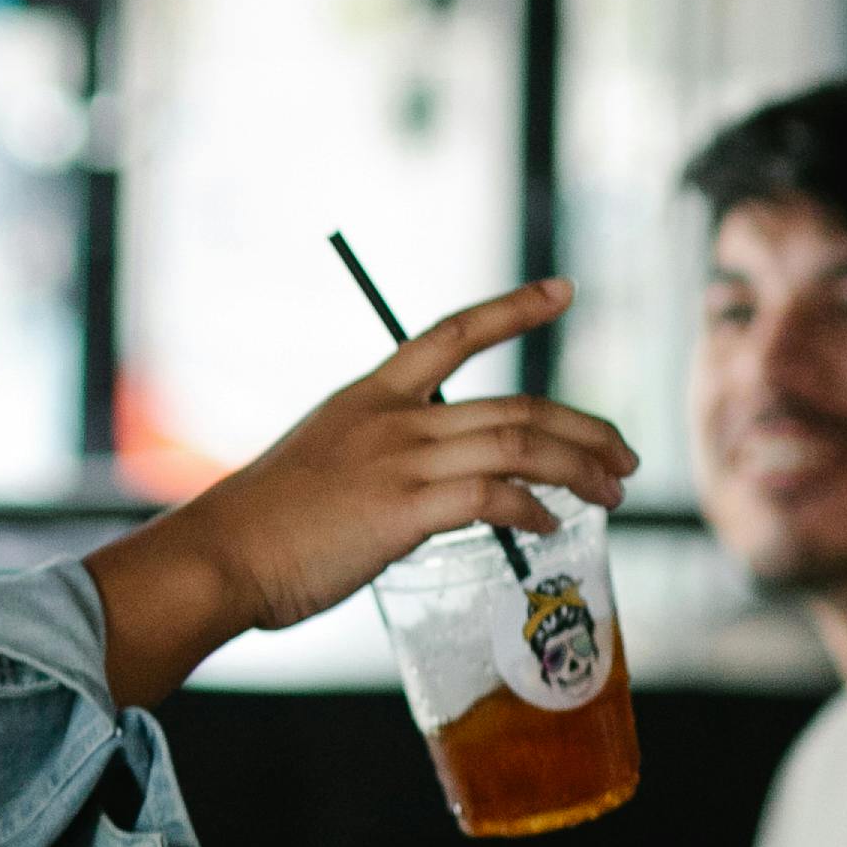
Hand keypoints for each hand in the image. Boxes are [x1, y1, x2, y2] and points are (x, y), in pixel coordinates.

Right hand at [83, 279, 637, 707]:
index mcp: (369, 397)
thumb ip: (379, 463)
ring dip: (580, 468)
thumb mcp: (323, 465)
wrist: (222, 554)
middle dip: (583, 428)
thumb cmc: (265, 524)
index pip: (451, 333)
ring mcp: (399, 462)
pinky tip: (549, 525)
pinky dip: (533, 509)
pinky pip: (493, 497)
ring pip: (518, 445)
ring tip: (613, 493)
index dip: (513, 309)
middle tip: (624, 457)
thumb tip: (427, 494)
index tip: (562, 292)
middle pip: (514, 406)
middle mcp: (391, 419)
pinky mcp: (403, 510)